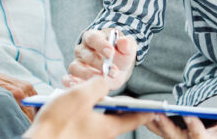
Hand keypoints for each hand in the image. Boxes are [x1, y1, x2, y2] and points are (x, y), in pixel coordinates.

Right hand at [24, 77, 153, 138]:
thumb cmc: (58, 122)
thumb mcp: (80, 96)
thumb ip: (98, 85)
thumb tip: (106, 82)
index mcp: (108, 126)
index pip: (135, 118)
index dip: (147, 110)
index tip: (158, 107)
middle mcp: (101, 135)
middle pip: (117, 118)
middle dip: (120, 105)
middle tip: (124, 94)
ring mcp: (89, 137)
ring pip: (100, 119)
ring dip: (99, 106)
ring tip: (91, 92)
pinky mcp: (76, 137)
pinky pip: (86, 123)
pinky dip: (86, 112)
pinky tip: (73, 103)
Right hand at [64, 28, 136, 89]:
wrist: (117, 68)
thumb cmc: (120, 55)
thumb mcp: (127, 49)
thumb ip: (127, 45)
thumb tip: (124, 42)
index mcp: (93, 37)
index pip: (93, 38)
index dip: (100, 44)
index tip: (110, 52)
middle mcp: (82, 50)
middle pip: (85, 54)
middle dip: (99, 63)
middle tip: (113, 71)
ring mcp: (77, 64)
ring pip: (75, 67)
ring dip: (87, 75)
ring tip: (101, 81)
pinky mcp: (75, 77)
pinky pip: (67, 79)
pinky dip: (70, 84)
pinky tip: (82, 88)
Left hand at [146, 92, 216, 138]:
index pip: (200, 137)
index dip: (195, 127)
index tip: (189, 115)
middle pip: (177, 138)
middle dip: (167, 127)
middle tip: (158, 114)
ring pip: (166, 135)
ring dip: (155, 124)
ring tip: (146, 111)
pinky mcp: (174, 135)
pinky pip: (161, 131)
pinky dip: (152, 122)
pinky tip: (144, 112)